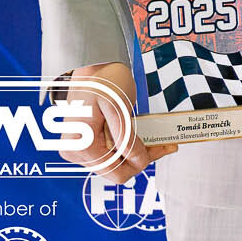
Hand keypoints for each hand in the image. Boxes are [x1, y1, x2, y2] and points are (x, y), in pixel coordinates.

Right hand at [62, 61, 175, 181]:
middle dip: (141, 158)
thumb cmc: (104, 81)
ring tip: (156, 139)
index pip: (118, 173)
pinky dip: (128, 147)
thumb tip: (138, 161)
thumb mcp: (118, 107)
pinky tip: (141, 137)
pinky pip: (111, 154)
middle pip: (118, 171)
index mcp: (81, 146)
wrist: (93, 67)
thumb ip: (126, 137)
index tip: (165, 148)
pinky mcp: (86, 145)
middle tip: (164, 144)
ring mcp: (79, 150)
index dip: (142, 163)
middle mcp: (76, 153)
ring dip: (136, 153)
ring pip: (116, 164)